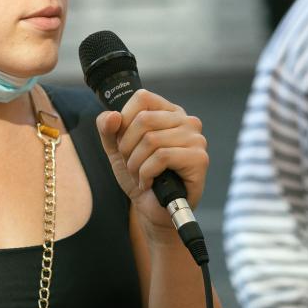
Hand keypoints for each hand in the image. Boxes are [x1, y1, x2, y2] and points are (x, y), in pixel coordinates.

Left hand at [95, 89, 208, 242]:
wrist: (152, 209)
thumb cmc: (139, 175)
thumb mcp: (116, 149)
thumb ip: (108, 128)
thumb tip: (113, 115)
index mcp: (169, 112)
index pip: (142, 98)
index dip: (124, 121)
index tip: (124, 143)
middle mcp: (186, 121)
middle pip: (143, 119)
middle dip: (127, 147)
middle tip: (131, 164)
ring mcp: (195, 139)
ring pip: (151, 140)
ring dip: (136, 163)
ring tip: (139, 175)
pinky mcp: (199, 159)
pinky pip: (162, 157)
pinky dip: (147, 173)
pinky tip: (148, 182)